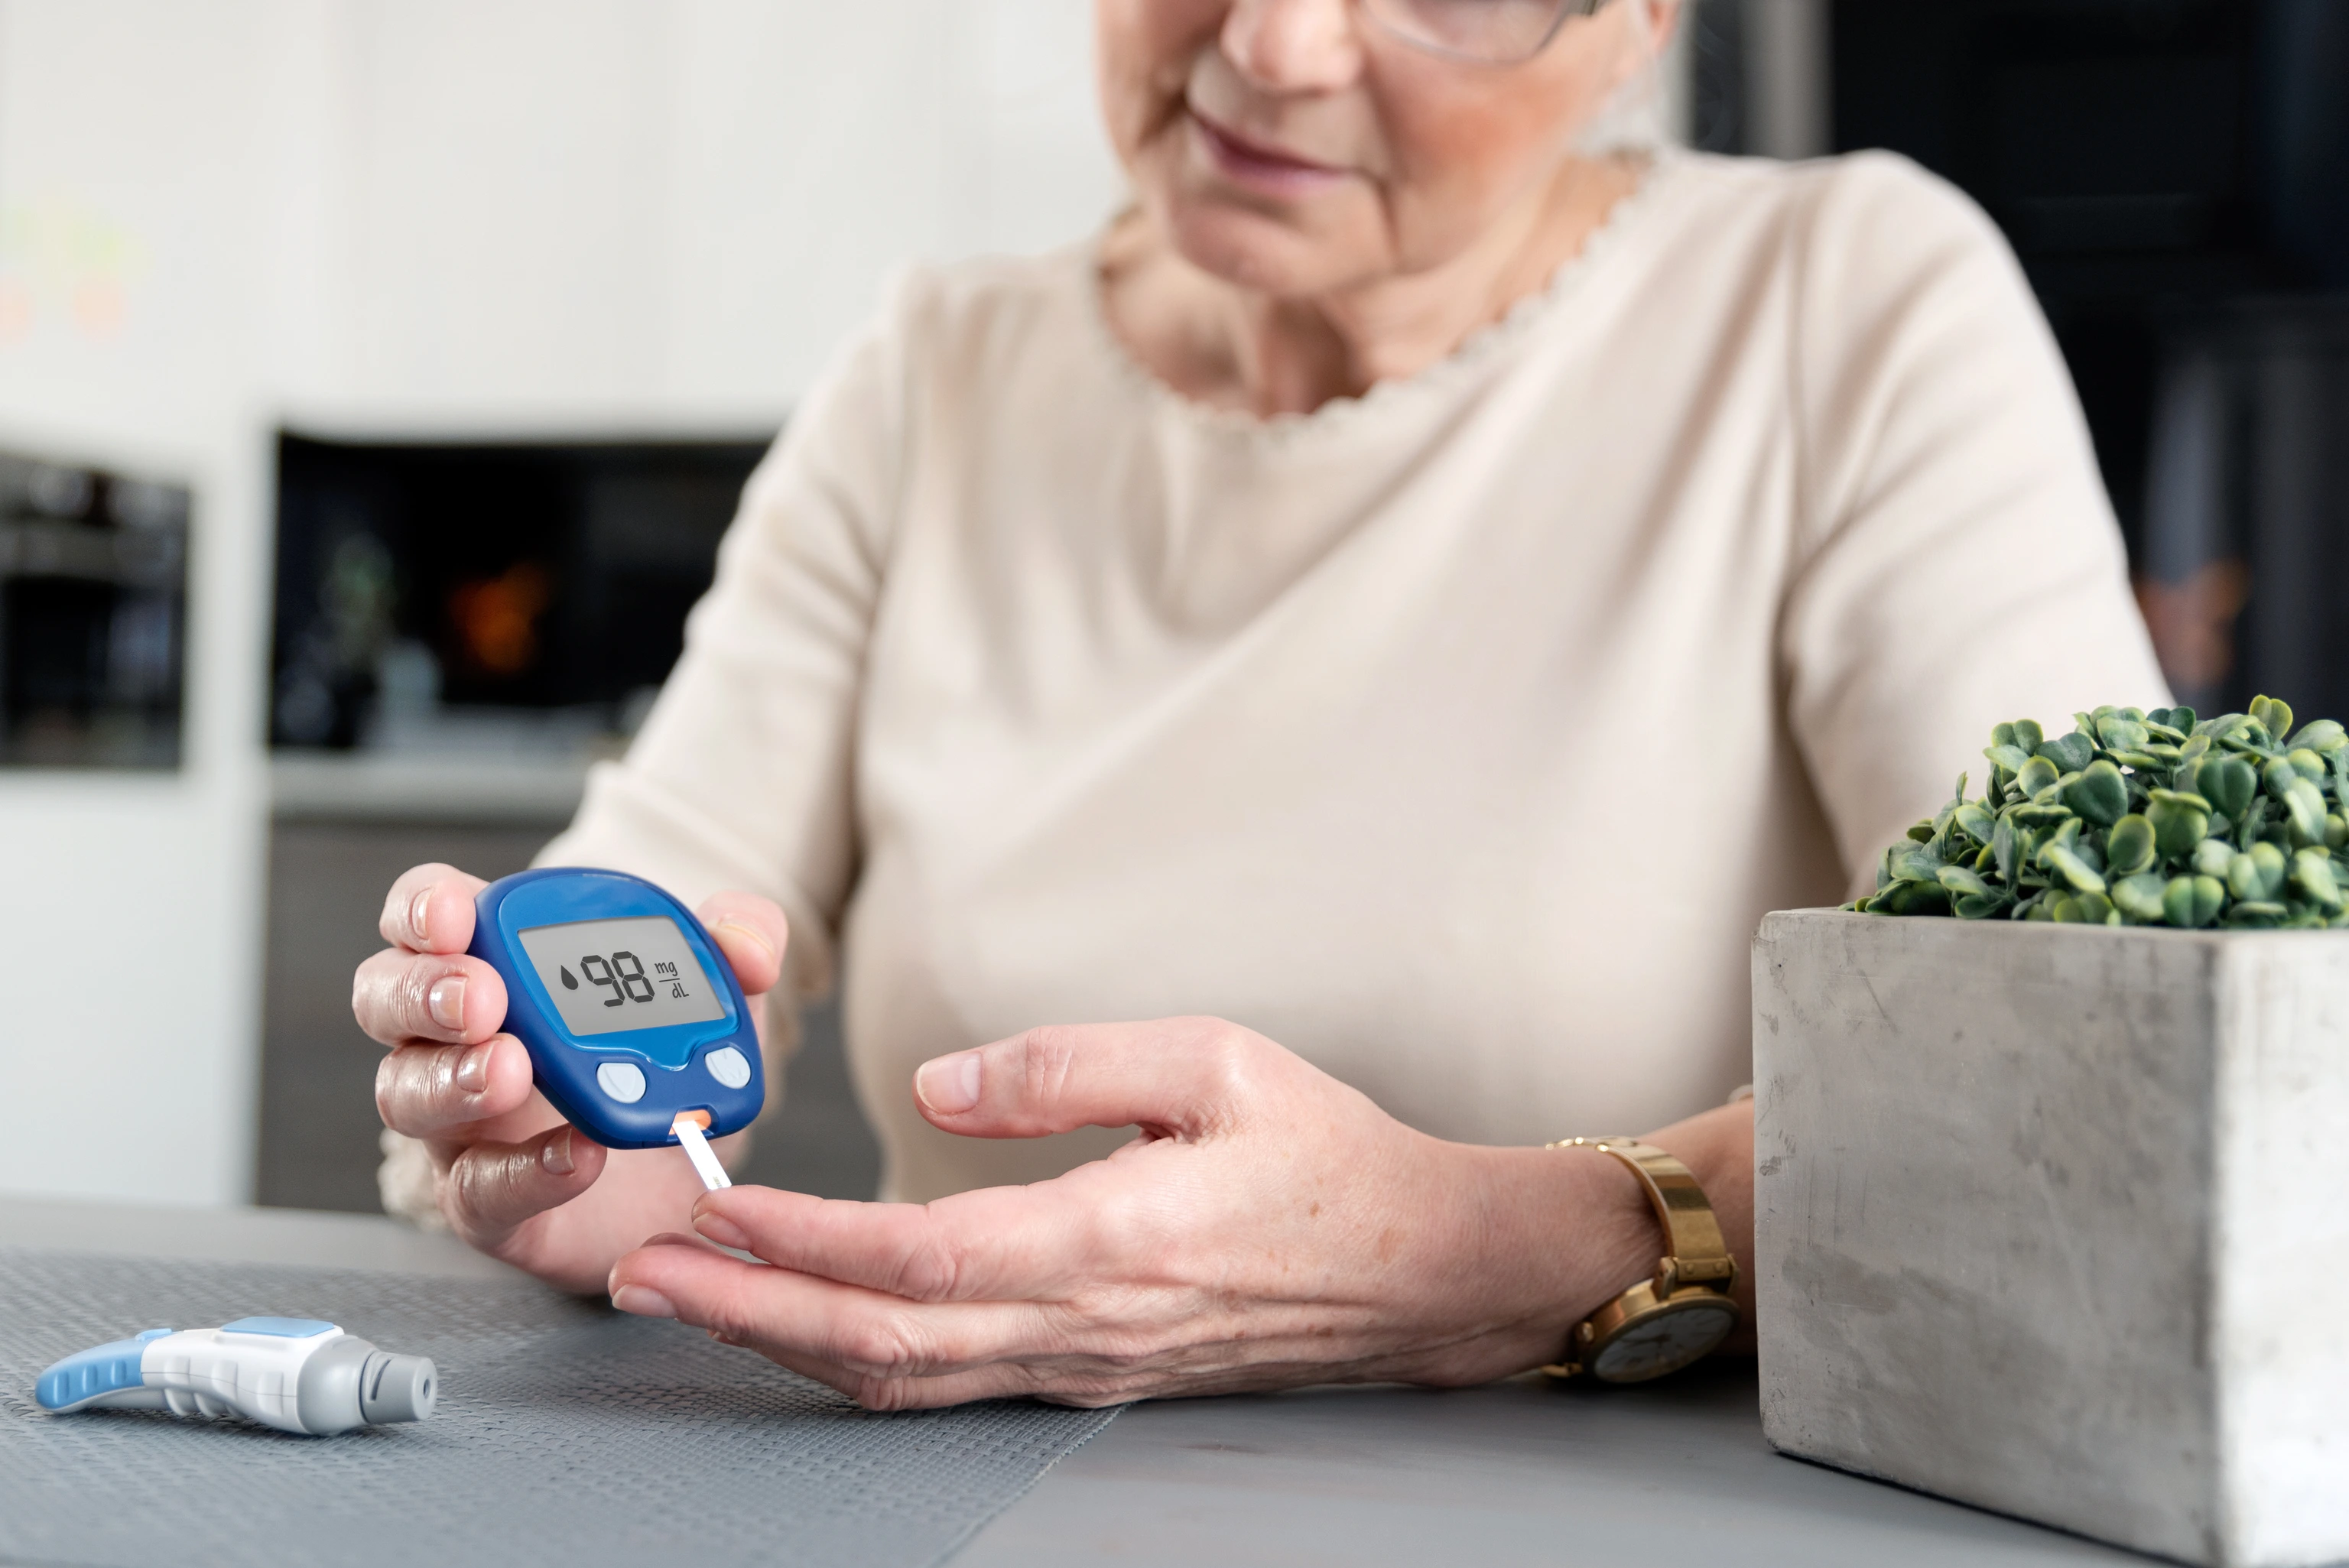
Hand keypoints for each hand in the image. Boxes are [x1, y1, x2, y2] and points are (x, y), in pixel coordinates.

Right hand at [354, 863, 790, 1292]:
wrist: (680, 1168)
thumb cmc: (664, 1054)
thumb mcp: (713, 985)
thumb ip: (738, 943)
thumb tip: (748, 948)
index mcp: (494, 959)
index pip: (424, 913)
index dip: (424, 909)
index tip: (459, 914)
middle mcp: (453, 1037)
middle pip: (385, 998)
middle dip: (424, 991)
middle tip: (483, 998)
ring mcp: (458, 1123)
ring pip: (406, 1093)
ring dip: (453, 1079)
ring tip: (510, 1072)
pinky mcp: (486, 1202)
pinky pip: (476, 1190)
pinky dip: (524, 1172)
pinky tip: (576, 1154)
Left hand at [606, 1017, 1755, 1407]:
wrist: (1424, 1270)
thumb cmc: (1330, 1158)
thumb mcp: (1217, 1059)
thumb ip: (1068, 1063)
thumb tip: (937, 1088)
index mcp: (1111, 1237)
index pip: (916, 1254)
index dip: (798, 1242)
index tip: (711, 1209)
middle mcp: (1084, 1323)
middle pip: (878, 1341)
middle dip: (745, 1313)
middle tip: (640, 1277)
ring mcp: (1083, 1367)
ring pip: (902, 1381)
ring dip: (783, 1346)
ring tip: (693, 1301)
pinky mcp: (1090, 1377)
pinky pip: (948, 1385)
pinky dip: (856, 1363)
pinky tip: (805, 1332)